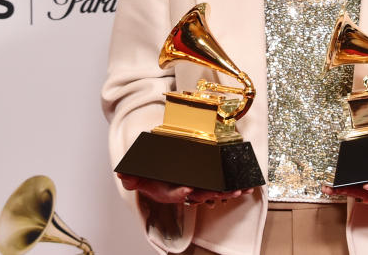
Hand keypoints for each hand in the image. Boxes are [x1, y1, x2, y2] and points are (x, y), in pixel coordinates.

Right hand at [117, 173, 253, 205]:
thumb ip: (130, 175)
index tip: (187, 189)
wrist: (155, 173)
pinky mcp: (203, 182)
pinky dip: (229, 186)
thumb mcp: (136, 173)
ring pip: (210, 192)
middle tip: (221, 192)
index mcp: (167, 190)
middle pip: (197, 194)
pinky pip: (218, 186)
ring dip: (224, 192)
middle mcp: (182, 190)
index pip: (173, 193)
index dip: (179, 192)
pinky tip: (243, 186)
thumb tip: (124, 176)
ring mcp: (194, 187)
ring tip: (237, 190)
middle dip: (210, 193)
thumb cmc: (149, 174)